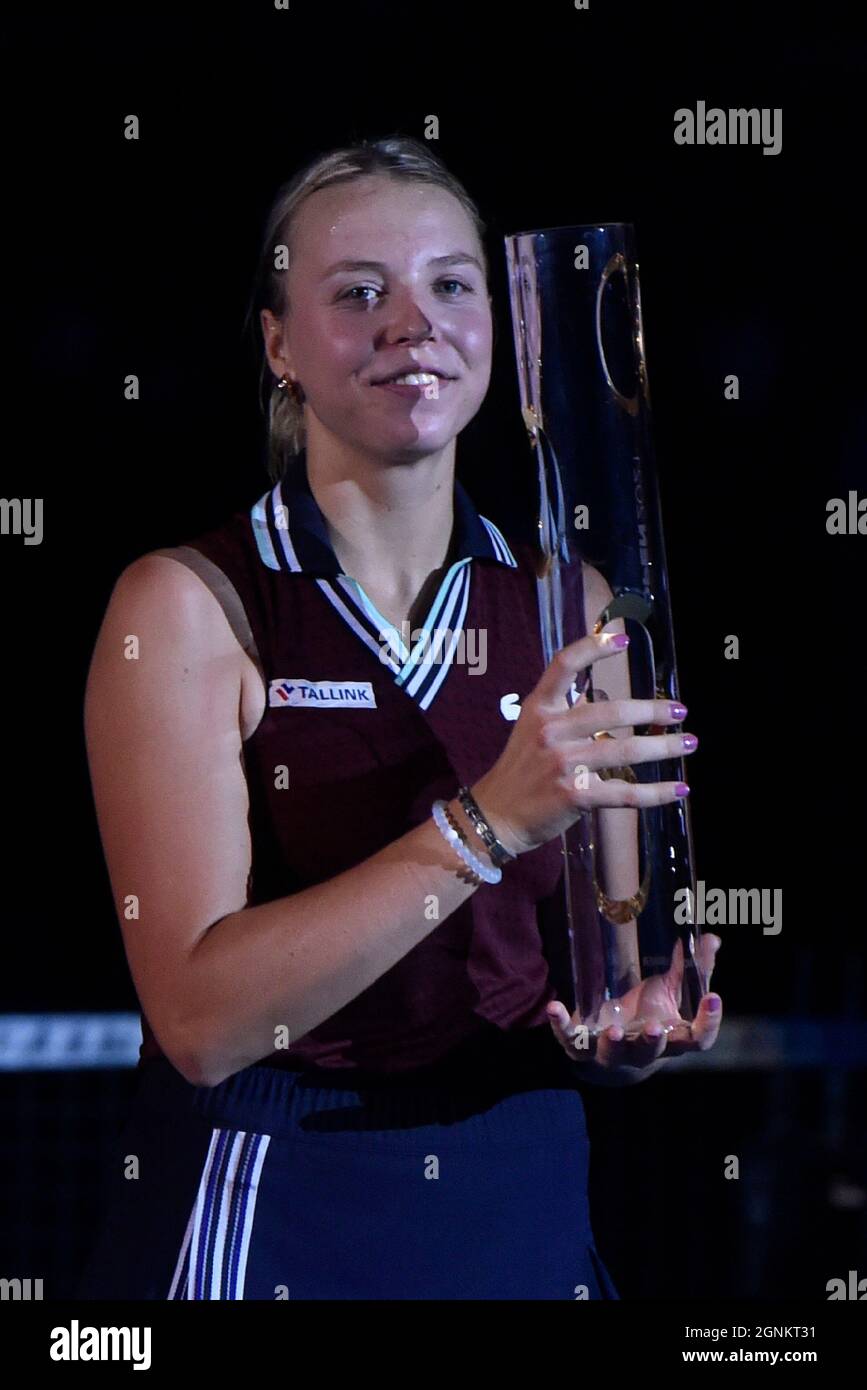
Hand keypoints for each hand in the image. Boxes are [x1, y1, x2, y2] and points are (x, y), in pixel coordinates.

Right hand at [470, 631, 696, 858]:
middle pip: (611, 712)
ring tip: (688, 743)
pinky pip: (625, 793)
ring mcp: (564, 764)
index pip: (564, 665)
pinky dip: (656, 793)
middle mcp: (551, 731)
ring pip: (626, 751)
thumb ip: (566, 711)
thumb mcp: (532, 729)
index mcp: (539, 708)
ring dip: (664, 748)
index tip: (623, 641)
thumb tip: (604, 698)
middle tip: (679, 711)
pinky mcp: (576, 796)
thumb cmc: (520, 770)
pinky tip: (678, 789)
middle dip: (652, 711)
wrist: (496, 815)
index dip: (593, 648)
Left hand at [545, 933, 722, 1084]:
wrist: (615, 1041)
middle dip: (651, 1041)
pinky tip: (554, 1007)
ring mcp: (612, 1052)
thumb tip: (711, 938)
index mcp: (672, 1038)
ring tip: (611, 1029)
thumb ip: (693, 967)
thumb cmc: (651, 1013)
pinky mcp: (581, 1046)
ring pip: (612, 1055)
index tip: (713, 998)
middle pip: (651, 1051)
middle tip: (653, 1028)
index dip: (709, 1022)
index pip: (699, 1039)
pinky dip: (561, 1025)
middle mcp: (644, 1050)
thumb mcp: (672, 990)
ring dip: (611, 1043)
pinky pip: (570, 1041)